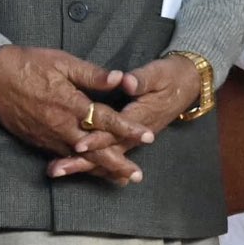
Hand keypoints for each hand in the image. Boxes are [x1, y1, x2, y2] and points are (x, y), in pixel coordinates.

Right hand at [0, 45, 152, 167]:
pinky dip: (78, 166)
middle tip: (137, 176)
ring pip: (78, 158)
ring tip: (120, 180)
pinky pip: (61, 157)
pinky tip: (89, 172)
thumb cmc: (29, 64)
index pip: (105, 120)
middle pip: (94, 149)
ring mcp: (47, 136)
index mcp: (70, 104)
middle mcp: (60, 125)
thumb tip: (120, 78)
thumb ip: (92, 74)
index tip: (147, 136)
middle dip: (117, 163)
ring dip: (100, 169)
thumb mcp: (63, 62)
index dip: (128, 129)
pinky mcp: (37, 141)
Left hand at [46, 54, 199, 186]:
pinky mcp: (128, 138)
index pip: (115, 131)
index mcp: (140, 116)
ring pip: (104, 156)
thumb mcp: (159, 73)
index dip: (97, 138)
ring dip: (80, 165)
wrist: (188, 84)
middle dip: (80, 161)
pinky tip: (73, 167)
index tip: (77, 144)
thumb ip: (142, 79)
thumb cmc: (171, 76)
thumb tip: (126, 82)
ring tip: (55, 171)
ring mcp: (132, 139)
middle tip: (55, 170)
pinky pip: (107, 154)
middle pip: (105, 150)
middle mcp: (135, 134)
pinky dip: (90, 163)